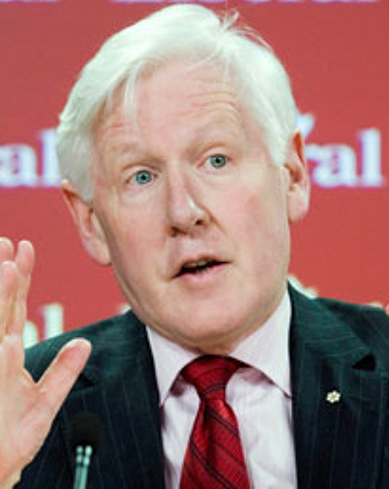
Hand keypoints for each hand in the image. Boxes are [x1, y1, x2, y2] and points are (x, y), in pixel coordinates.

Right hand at [0, 239, 90, 486]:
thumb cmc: (12, 439)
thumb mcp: (43, 403)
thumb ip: (62, 371)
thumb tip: (84, 344)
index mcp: (8, 354)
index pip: (13, 307)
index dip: (19, 277)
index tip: (24, 248)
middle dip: (4, 277)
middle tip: (9, 244)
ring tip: (6, 268)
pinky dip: (3, 352)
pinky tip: (8, 337)